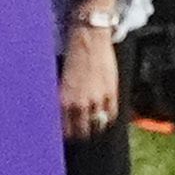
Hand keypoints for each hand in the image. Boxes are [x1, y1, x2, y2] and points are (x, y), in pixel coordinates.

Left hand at [58, 13, 122, 143]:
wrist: (88, 39)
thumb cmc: (72, 57)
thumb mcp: (63, 81)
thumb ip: (65, 99)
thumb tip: (64, 114)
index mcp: (64, 100)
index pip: (66, 128)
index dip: (68, 134)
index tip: (69, 134)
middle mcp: (79, 103)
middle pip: (82, 131)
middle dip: (81, 133)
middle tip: (82, 133)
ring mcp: (97, 99)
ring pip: (97, 125)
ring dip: (96, 128)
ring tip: (95, 127)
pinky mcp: (111, 93)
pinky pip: (111, 114)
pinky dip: (108, 118)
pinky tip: (106, 118)